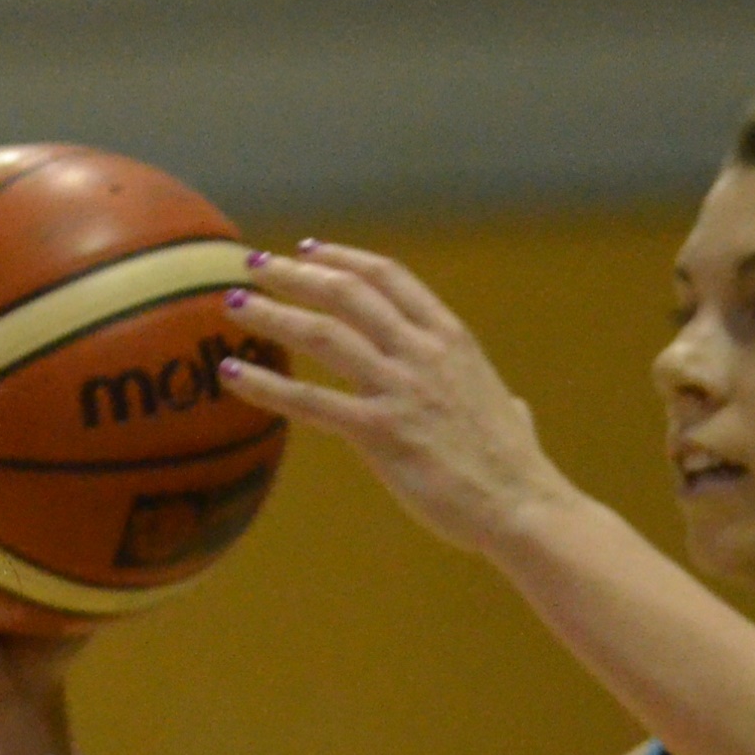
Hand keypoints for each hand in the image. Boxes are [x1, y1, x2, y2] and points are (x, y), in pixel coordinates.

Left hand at [222, 241, 587, 556]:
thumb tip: (514, 409)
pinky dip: (265, 384)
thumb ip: (503, 402)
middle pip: (347, 291)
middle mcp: (423, 352)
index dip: (343, 258)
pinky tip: (231, 375)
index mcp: (451, 339)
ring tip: (233, 304)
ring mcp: (401, 389)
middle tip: (253, 264)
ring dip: (273, 313)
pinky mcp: (381, 433)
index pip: (389, 278)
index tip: (309, 249)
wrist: (523, 505)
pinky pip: (310, 401)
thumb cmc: (517, 470)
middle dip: (295, 273)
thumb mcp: (512, 417)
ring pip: (323, 333)